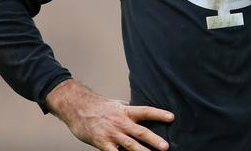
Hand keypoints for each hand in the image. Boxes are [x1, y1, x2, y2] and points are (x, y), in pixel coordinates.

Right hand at [45, 79, 173, 150]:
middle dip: (155, 140)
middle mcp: (121, 123)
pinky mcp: (102, 143)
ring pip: (130, 146)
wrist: (78, 108)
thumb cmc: (97, 106)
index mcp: (126, 111)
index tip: (172, 117)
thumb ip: (128, 109)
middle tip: (166, 147)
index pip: (146, 111)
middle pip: (141, 132)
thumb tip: (140, 111)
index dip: (159, 114)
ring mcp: (112, 134)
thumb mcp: (116, 104)